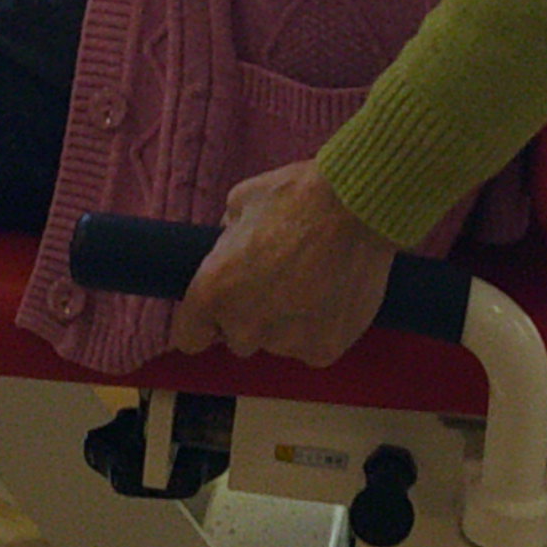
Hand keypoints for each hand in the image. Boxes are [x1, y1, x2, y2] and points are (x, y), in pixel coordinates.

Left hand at [166, 159, 398, 365]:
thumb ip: (226, 239)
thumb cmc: (297, 196)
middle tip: (277, 282)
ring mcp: (285, 343)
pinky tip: (331, 295)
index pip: (189, 337)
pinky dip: (320, 328)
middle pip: (237, 340)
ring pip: (277, 342)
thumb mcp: (240, 203)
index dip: (203, 323)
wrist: (358, 207)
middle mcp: (244, 326)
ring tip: (311, 282)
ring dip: (287, 322)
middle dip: (250, 316)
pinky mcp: (323, 350)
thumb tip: (229, 249)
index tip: (219, 310)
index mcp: (213, 292)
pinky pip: (312, 347)